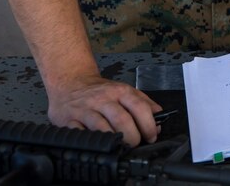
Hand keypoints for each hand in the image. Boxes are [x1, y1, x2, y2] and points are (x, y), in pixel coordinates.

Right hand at [46, 73, 161, 146]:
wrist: (70, 82)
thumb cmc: (100, 90)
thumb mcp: (125, 90)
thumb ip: (144, 103)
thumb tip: (159, 119)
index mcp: (120, 91)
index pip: (139, 107)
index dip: (149, 125)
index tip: (152, 135)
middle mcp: (103, 99)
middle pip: (122, 120)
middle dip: (132, 137)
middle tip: (135, 144)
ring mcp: (86, 109)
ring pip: (102, 127)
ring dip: (114, 140)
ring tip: (120, 146)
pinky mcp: (69, 120)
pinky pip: (80, 133)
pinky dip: (91, 141)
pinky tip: (98, 144)